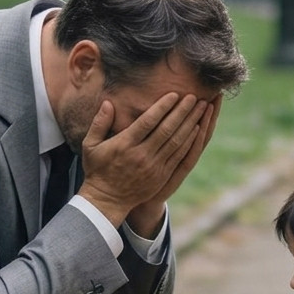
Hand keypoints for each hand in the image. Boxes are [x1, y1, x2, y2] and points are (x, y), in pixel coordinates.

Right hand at [79, 92, 218, 232]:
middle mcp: (142, 155)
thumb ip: (99, 123)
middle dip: (182, 112)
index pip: (148, 121)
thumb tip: (108, 102)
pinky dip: (189, 142)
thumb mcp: (90, 145)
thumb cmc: (98, 169)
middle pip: (167, 129)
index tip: (175, 94)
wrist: (107, 200)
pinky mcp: (161, 176)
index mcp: (125, 145)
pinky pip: (179, 156)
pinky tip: (198, 129)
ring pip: (176, 142)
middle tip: (195, 96)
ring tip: (202, 108)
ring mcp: (154, 166)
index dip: (163, 107)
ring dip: (191, 124)